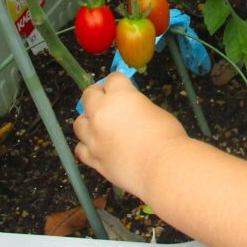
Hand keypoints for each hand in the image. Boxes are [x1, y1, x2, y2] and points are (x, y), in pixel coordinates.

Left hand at [73, 72, 187, 200]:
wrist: (163, 167)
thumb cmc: (167, 136)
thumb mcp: (155, 111)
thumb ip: (137, 107)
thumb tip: (131, 111)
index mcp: (120, 96)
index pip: (113, 79)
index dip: (119, 82)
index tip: (122, 86)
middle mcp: (101, 113)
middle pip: (88, 96)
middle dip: (97, 95)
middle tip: (107, 100)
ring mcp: (94, 137)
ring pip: (79, 123)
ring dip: (88, 121)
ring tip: (99, 125)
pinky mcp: (93, 158)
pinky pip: (81, 149)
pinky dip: (87, 145)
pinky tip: (96, 146)